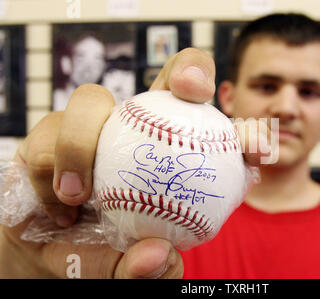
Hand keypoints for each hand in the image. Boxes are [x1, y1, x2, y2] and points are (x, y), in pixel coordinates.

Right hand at [0, 48, 268, 277]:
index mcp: (171, 151)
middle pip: (169, 77)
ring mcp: (92, 124)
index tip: (252, 147)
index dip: (241, 128)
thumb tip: (158, 255)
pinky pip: (44, 141)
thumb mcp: (132, 266)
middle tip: (192, 93)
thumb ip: (148, 267)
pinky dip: (50, 172)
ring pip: (90, 102)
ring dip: (81, 143)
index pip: (220, 134)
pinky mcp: (48, 133)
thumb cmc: (104, 252)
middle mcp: (136, 127)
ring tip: (78, 194)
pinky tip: (59, 210)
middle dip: (188, 71)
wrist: (51, 250)